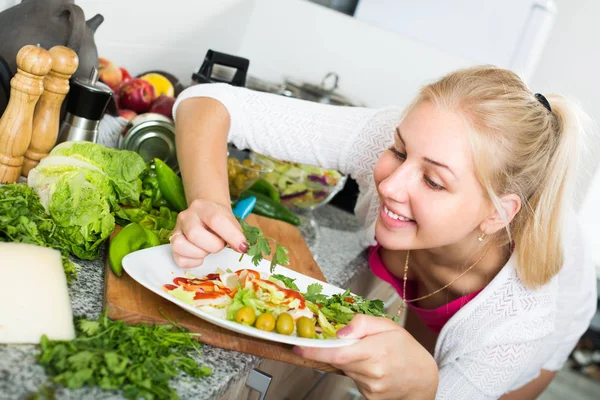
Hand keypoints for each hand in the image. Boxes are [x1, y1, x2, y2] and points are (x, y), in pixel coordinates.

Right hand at [170, 199, 247, 267]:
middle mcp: (186, 216)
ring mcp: (176, 230)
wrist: (204, 215)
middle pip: (194, 234)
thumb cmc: (220, 220)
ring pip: (181, 245)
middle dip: (213, 246)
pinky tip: (200, 255)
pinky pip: (180, 260)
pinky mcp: (172, 245)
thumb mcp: (231, 221)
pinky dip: (193, 262)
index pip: (216, 219)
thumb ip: (236, 233)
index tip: (242, 247)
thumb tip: (242, 248)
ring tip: (208, 249)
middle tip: (220, 245)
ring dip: (200, 253)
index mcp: (203, 207)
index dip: (231, 236)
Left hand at [295, 315, 438, 399]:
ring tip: (371, 355)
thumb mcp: (388, 326)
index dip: (315, 350)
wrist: (423, 379)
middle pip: (339, 359)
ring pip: (345, 369)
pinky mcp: (369, 398)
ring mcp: (370, 388)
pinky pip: (353, 380)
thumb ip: (362, 323)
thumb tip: (340, 331)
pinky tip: (373, 368)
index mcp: (376, 352)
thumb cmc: (406, 350)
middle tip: (355, 343)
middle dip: (338, 349)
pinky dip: (357, 371)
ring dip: (349, 360)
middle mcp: (372, 373)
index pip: (338, 353)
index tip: (298, 346)